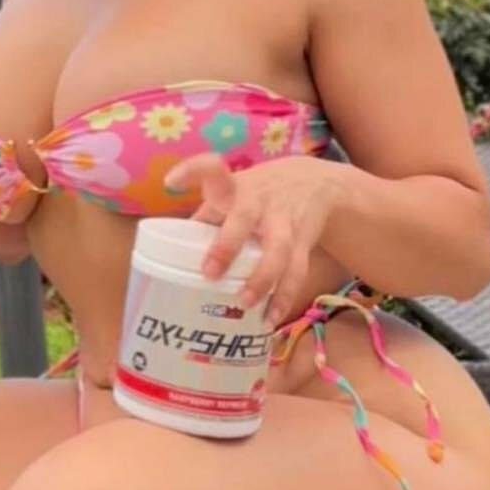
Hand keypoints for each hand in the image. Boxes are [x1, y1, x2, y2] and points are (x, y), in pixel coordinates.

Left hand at [162, 154, 345, 325]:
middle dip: (227, 245)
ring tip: (245, 302)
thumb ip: (207, 217)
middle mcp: (259, 201)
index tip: (171, 181)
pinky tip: (270, 318)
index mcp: (234, 188)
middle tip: (210, 273)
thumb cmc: (260, 192)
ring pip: (278, 250)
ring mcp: (284, 221)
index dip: (192, 172)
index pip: (212, 172)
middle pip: (243, 219)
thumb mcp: (235, 192)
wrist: (317, 183)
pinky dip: (284, 297)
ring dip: (262, 278)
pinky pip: (296, 271)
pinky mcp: (303, 242)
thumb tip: (173, 249)